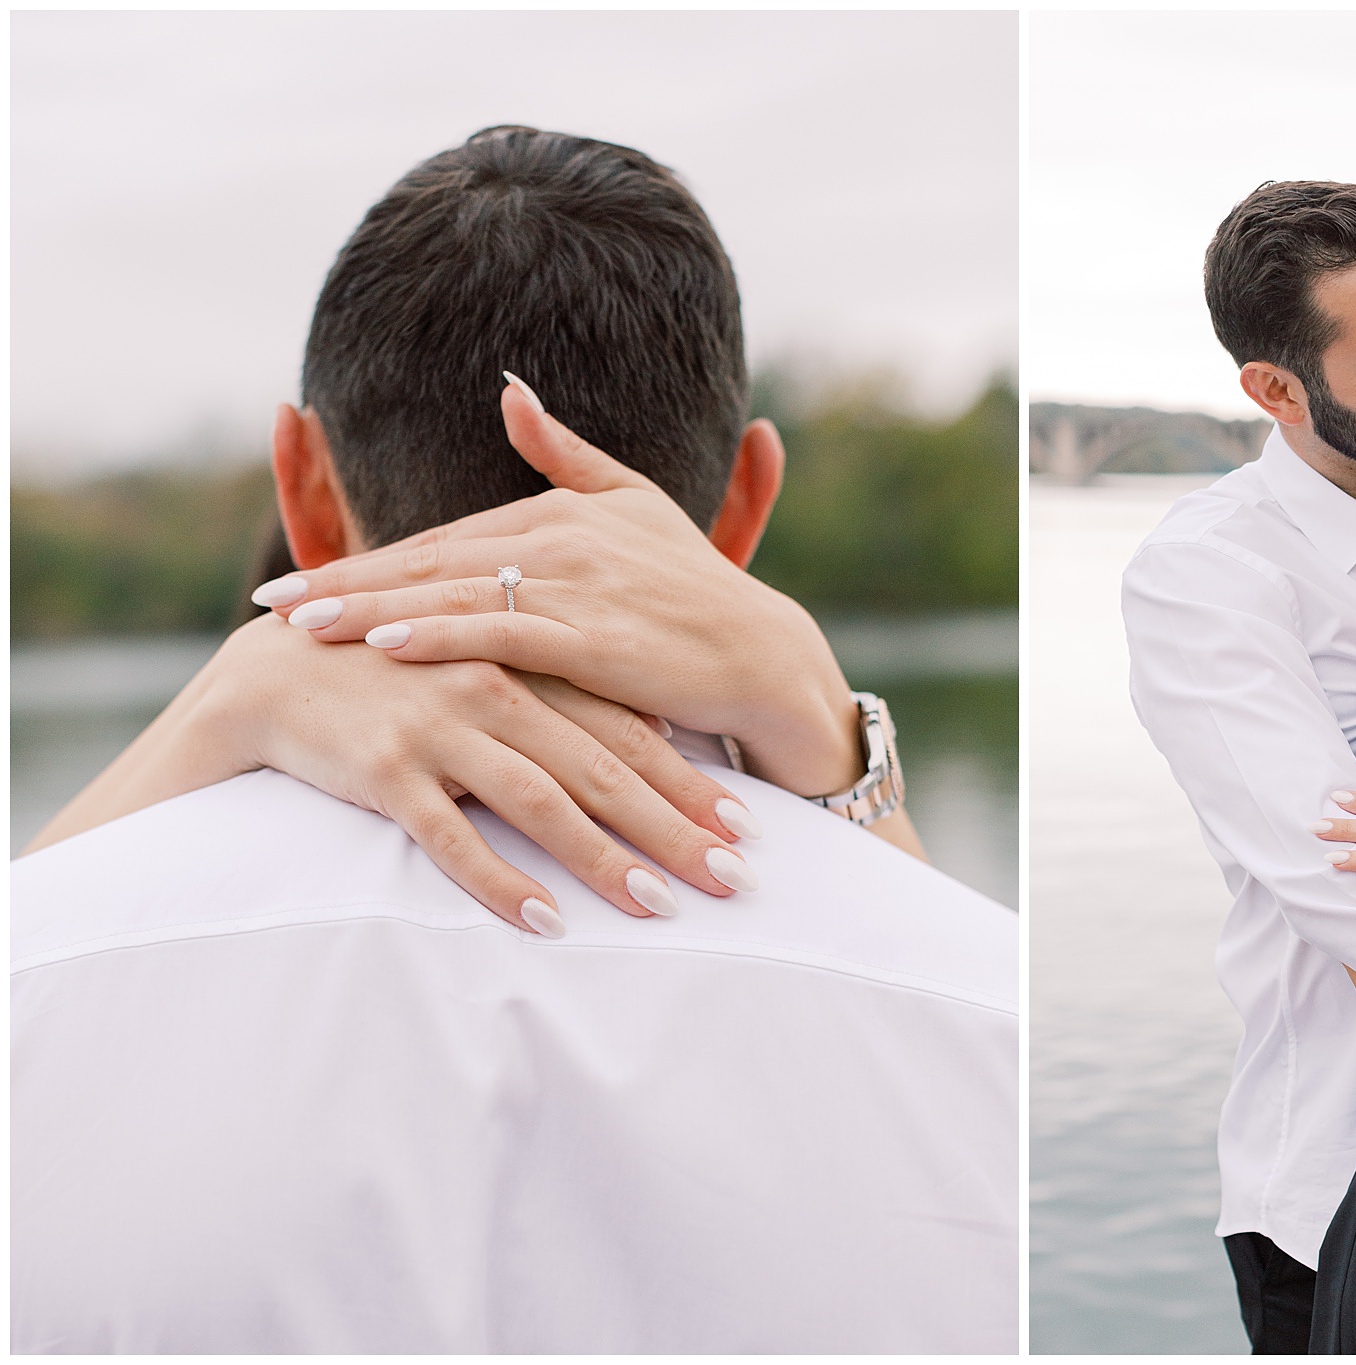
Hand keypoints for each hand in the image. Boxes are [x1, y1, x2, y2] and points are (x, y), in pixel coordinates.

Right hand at [197, 613, 761, 934]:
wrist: (274, 671)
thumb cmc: (405, 675)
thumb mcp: (493, 668)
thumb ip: (568, 698)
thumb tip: (660, 738)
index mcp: (527, 663)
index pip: (629, 728)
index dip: (691, 779)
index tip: (748, 826)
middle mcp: (493, 690)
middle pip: (602, 769)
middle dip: (674, 827)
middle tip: (733, 877)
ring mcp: (438, 729)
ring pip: (540, 803)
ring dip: (604, 859)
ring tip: (660, 906)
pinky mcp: (384, 770)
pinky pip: (452, 838)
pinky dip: (501, 881)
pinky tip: (547, 922)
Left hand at [251, 376, 864, 799]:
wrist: (761, 652)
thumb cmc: (697, 587)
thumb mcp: (633, 502)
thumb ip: (566, 451)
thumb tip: (509, 387)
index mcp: (558, 511)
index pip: (444, 539)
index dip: (366, 559)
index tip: (302, 580)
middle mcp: (558, 540)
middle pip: (430, 564)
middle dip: (343, 584)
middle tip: (268, 604)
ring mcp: (574, 589)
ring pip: (451, 596)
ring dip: (369, 611)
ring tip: (299, 627)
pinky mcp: (592, 638)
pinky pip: (499, 633)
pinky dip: (439, 635)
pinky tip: (384, 646)